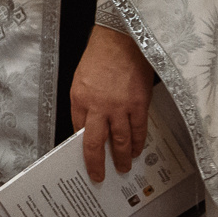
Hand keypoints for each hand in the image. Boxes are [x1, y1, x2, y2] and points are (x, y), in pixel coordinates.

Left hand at [70, 26, 155, 181]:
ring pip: (120, 141)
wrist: (120, 40)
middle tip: (99, 176)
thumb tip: (87, 124)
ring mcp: (119, 107)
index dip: (82, 147)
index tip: (84, 158)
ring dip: (122, 158)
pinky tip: (137, 150)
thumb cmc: (99, 56)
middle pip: (95, 144)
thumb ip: (84, 103)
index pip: (78, 131)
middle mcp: (98, 107)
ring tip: (123, 167)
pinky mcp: (139, 104)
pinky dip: (138, 143)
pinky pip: (139, 130)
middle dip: (97, 164)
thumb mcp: (81, 79)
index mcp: (80, 99)